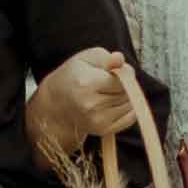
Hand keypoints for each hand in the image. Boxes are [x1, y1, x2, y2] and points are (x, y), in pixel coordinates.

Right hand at [23, 50, 142, 154]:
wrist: (57, 102)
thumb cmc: (74, 76)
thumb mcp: (85, 58)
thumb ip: (105, 57)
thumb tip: (120, 59)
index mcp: (86, 84)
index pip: (122, 81)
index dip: (123, 73)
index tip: (113, 71)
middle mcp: (91, 105)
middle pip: (127, 93)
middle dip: (124, 85)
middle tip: (108, 82)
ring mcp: (97, 120)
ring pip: (130, 105)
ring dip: (126, 97)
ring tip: (108, 92)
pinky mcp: (102, 130)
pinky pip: (130, 118)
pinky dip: (127, 109)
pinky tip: (114, 103)